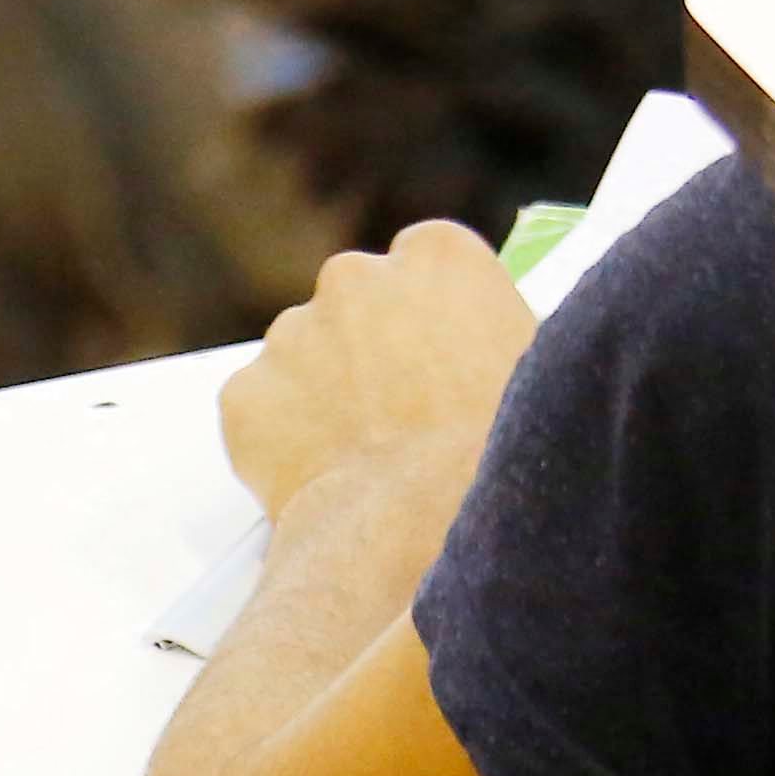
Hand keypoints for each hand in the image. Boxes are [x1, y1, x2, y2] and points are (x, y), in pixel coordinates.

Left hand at [221, 221, 535, 515]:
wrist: (416, 520)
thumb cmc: (489, 450)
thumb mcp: (528, 366)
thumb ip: (489, 330)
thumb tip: (480, 343)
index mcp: (436, 255)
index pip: (421, 260)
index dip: (426, 311)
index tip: (431, 349)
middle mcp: (355, 276)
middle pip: (354, 299)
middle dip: (365, 343)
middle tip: (390, 407)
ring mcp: (291, 331)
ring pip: (300, 351)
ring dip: (318, 388)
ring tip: (356, 449)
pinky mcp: (246, 390)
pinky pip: (260, 407)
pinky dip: (277, 436)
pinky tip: (316, 471)